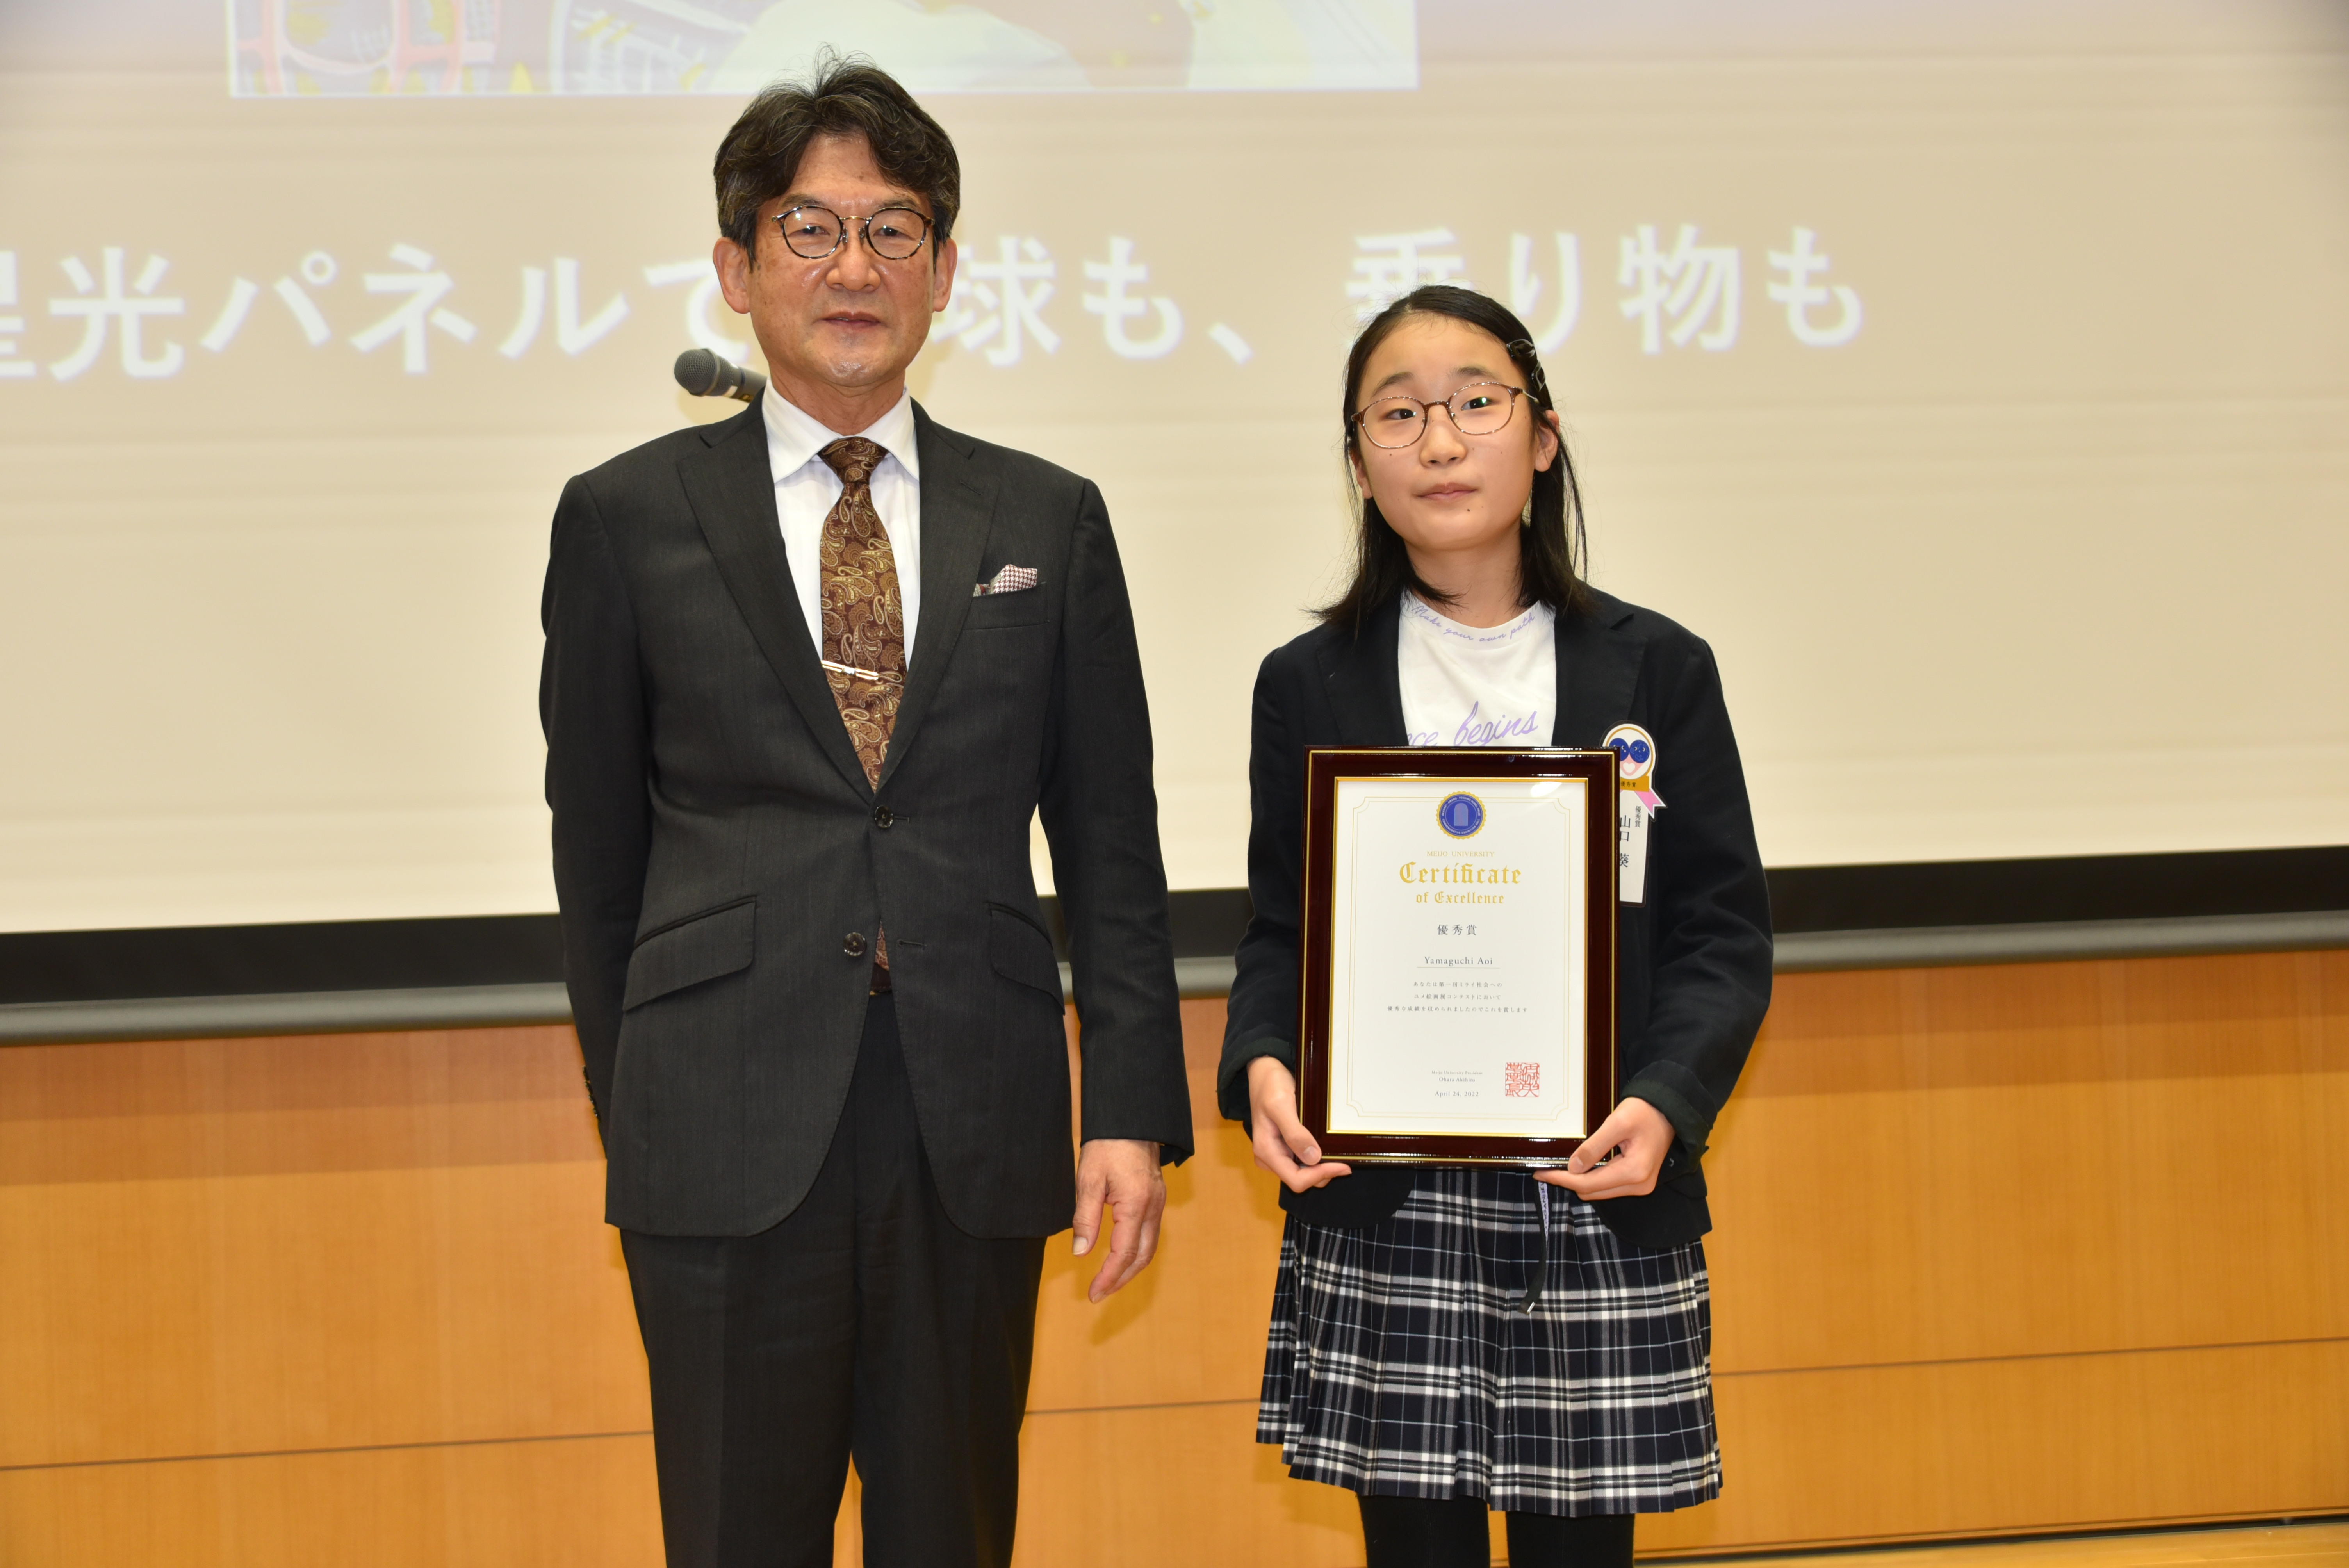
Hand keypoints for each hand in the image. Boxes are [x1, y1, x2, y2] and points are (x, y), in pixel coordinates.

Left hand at [1071, 1138, 1165, 1302]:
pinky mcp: (1156, 1198)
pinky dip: (1136, 1252)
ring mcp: (1158, 1203)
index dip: (1108, 1276)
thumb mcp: (1088, 1180)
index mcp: (1136, 1204)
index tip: (1093, 1293)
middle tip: (1099, 1293)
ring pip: (1149, 1247)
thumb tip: (1080, 1252)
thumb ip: (1085, 1218)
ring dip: (1130, 1268)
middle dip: (1121, 1279)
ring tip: (1109, 1281)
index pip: (1123, 1252)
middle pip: (1142, 1256)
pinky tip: (1121, 1256)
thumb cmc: (1108, 1144)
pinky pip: (1150, 1234)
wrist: (1130, 1118)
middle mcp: (1153, 1207)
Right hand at [1247, 1056, 1352, 1192]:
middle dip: (1323, 1172)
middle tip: (1345, 1158)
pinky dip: (1318, 1159)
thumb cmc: (1269, 1085)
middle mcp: (1270, 1157)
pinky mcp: (1284, 1147)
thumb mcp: (1281, 1105)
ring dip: (1322, 1167)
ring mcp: (1277, 1153)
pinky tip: (1327, 1147)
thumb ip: (1295, 1133)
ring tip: (1338, 1152)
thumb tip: (1313, 1158)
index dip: (1320, 1175)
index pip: (1296, 1180)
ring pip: (1304, 1173)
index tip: (1343, 1165)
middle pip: (1301, 1180)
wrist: (1263, 1073)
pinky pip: (1303, 1161)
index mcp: (1266, 1151)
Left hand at [1538, 1096, 1675, 1200]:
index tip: (1540, 1172)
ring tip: (1559, 1167)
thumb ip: (1594, 1147)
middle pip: (1593, 1192)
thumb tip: (1572, 1168)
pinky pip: (1608, 1185)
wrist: (1669, 1110)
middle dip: (1568, 1181)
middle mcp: (1639, 1185)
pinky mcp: (1639, 1181)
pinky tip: (1580, 1167)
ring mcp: (1640, 1185)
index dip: (1562, 1179)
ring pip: (1599, 1191)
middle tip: (1545, 1168)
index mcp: (1635, 1172)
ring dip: (1579, 1181)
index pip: (1588, 1184)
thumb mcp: (1617, 1123)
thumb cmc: (1645, 1112)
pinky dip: (1592, 1178)